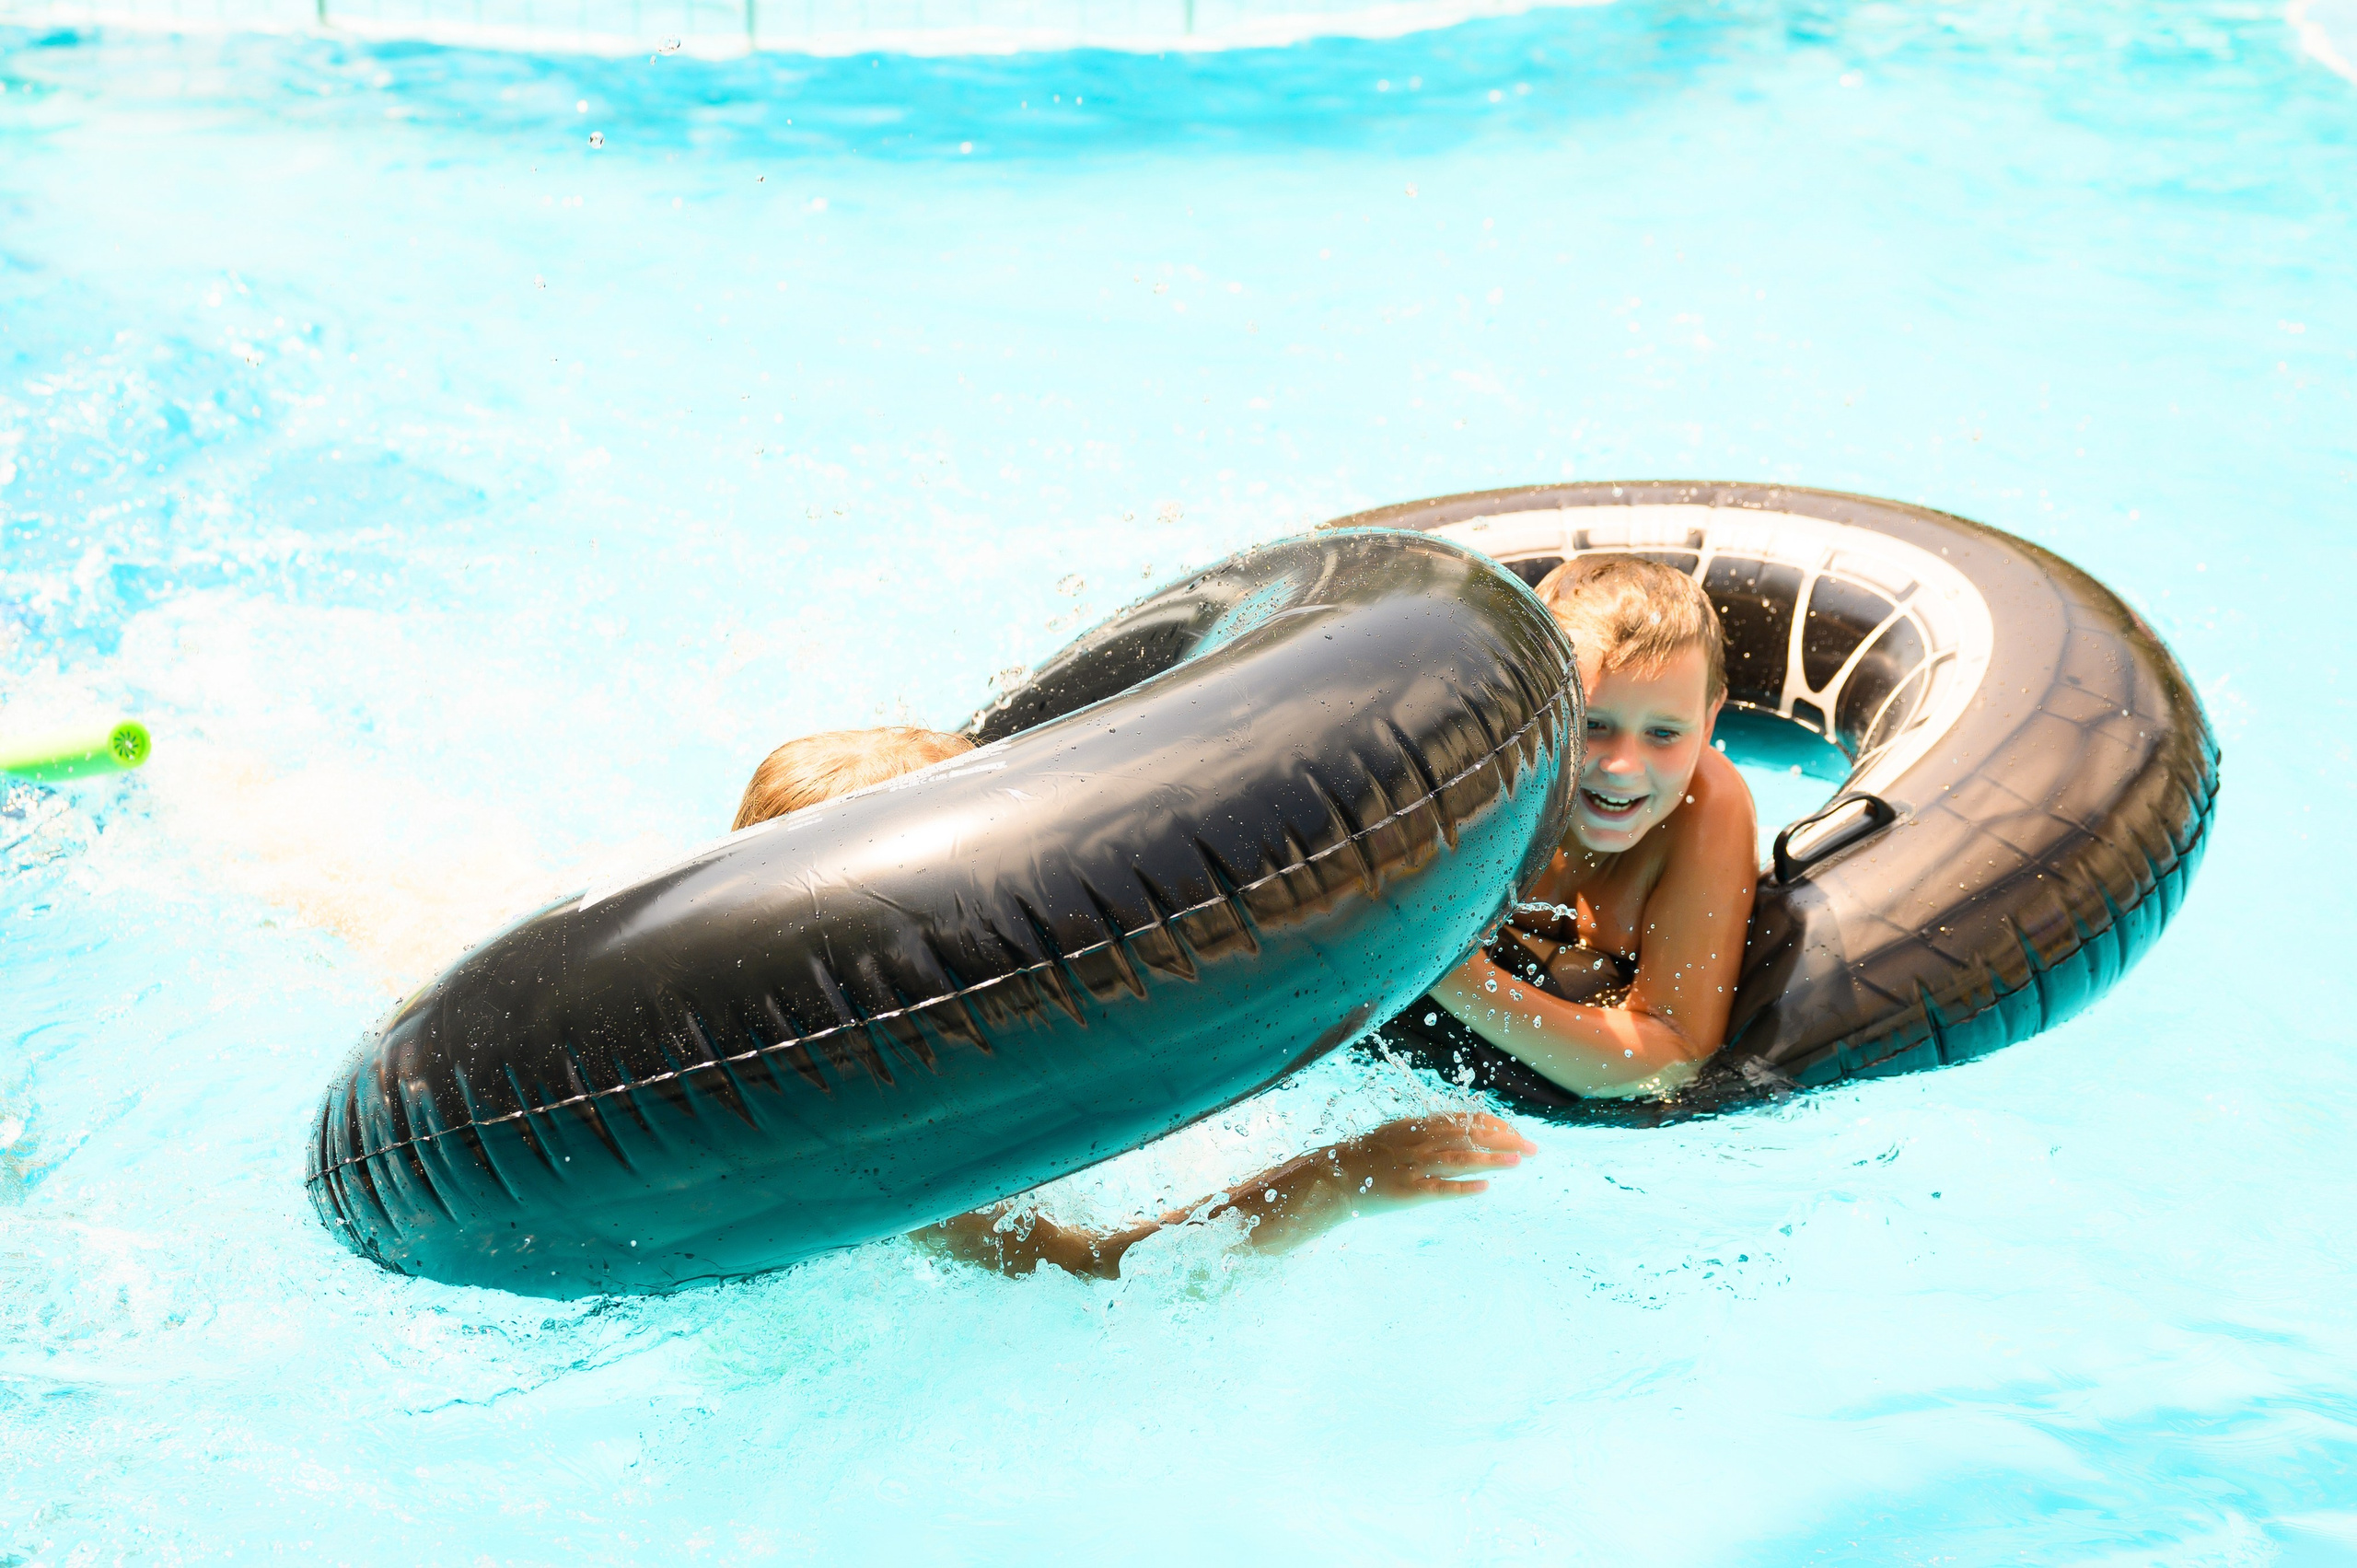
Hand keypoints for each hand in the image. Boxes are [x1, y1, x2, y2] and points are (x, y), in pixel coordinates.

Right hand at [1317, 1112, 1536, 1211]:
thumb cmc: (1370, 1156)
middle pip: (1471, 1137)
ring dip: (1491, 1160)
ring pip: (1460, 1160)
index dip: (1497, 1126)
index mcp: (1420, 1127)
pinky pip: (1440, 1189)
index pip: (1468, 1120)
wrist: (1336, 1176)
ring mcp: (1415, 1167)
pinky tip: (1485, 1189)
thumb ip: (1429, 1130)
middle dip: (1505, 1141)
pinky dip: (1464, 1188)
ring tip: (1518, 1163)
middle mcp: (1421, 1143)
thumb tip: (1463, 1127)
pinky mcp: (1409, 1192)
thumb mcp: (1400, 1133)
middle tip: (1533, 1149)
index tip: (1518, 1133)